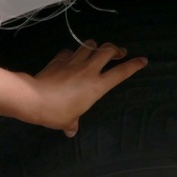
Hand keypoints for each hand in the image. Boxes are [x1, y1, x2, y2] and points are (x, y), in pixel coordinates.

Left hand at [22, 41, 147, 136]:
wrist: (34, 98)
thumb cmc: (56, 112)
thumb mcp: (67, 121)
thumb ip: (72, 123)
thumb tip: (71, 130)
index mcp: (97, 86)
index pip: (120, 73)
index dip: (133, 65)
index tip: (142, 60)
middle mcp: (88, 70)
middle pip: (108, 51)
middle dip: (116, 49)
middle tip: (118, 52)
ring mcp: (74, 62)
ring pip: (89, 45)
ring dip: (95, 46)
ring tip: (96, 50)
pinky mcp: (60, 59)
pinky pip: (70, 51)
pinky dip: (73, 52)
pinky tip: (71, 57)